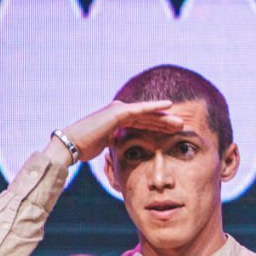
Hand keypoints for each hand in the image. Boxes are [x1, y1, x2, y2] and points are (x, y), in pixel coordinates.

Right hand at [58, 100, 183, 162]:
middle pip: (147, 118)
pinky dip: (155, 107)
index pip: (143, 123)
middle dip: (165, 122)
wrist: (72, 145)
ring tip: (180, 121)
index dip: (159, 127)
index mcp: (118, 120)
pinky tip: (168, 106)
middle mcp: (119, 112)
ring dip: (164, 117)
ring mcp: (119, 110)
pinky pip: (140, 110)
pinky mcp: (118, 112)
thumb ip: (117, 142)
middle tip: (183, 126)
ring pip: (147, 114)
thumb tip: (123, 149)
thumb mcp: (108, 145)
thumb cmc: (86, 147)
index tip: (174, 132)